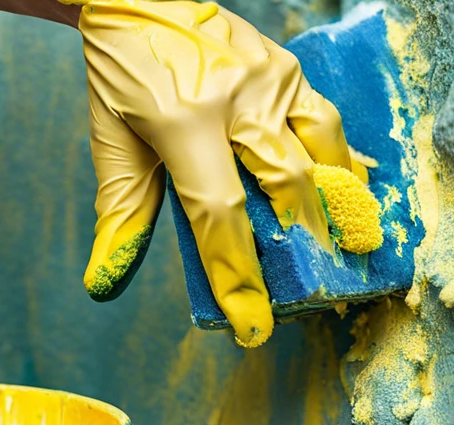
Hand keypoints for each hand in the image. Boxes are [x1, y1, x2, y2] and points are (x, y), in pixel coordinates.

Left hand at [77, 0, 356, 346]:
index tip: (253, 329)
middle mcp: (236, 99)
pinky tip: (347, 191)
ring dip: (335, 206)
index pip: (221, 216)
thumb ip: (120, 215)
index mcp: (184, 123)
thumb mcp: (114, 142)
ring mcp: (269, 78)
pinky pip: (325, 120)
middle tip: (309, 295)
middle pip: (287, 188)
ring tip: (344, 249)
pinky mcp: (287, 67)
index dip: (239, 278)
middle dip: (301, 250)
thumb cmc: (124, 74)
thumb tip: (105, 284)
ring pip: (321, 152)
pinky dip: (340, 161)